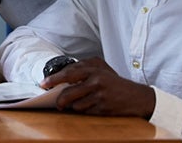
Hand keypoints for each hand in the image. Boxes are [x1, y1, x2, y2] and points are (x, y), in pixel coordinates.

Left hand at [40, 57, 155, 117]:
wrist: (138, 96)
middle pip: (69, 92)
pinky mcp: (104, 108)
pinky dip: (83, 111)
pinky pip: (86, 112)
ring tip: (77, 104)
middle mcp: (96, 81)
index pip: (68, 74)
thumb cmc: (115, 82)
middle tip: (56, 103)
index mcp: (93, 69)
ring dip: (73, 106)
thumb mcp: (101, 69)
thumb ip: (82, 69)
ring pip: (76, 105)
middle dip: (59, 99)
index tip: (43, 84)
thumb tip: (62, 76)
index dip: (54, 79)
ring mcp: (100, 96)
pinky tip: (88, 107)